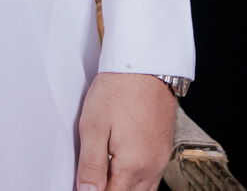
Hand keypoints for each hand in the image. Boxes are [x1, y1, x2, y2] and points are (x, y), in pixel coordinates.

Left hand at [74, 72, 176, 190]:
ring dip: (122, 189)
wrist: (146, 68)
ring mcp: (160, 162)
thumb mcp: (93, 126)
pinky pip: (150, 181)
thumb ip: (91, 165)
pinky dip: (135, 183)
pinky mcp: (163, 153)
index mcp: (132, 166)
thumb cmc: (118, 91)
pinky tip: (120, 172)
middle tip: (90, 181)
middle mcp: (151, 168)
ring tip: (103, 178)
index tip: (83, 186)